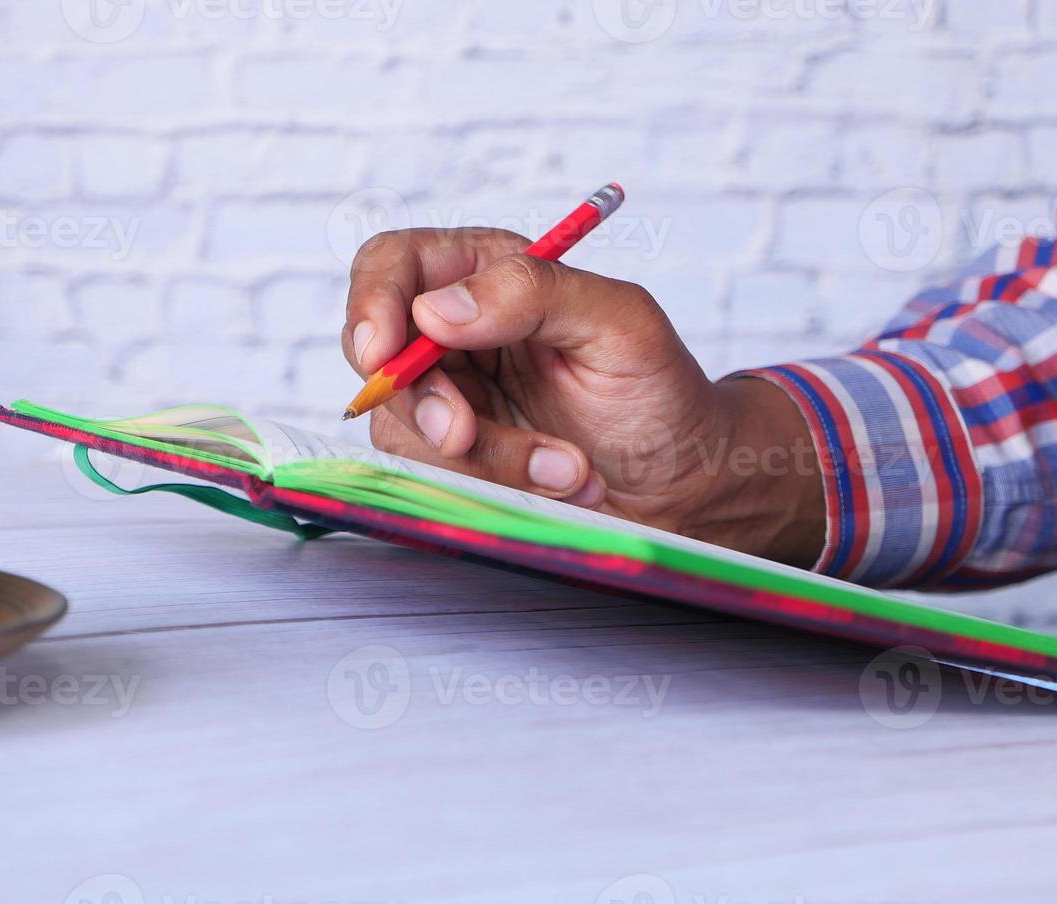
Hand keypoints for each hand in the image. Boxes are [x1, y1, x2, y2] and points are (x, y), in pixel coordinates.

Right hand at [341, 227, 825, 566]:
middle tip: (466, 436)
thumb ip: (534, 293)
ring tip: (567, 468)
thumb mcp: (620, 325)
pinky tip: (558, 483)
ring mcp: (453, 397)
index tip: (382, 356)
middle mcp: (459, 331)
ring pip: (405, 425)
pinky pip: (434, 475)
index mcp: (490, 272)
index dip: (372, 303)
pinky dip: (495, 485)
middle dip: (423, 404)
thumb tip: (436, 309)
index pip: (394, 264)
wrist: (684, 486)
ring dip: (484, 456)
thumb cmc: (662, 395)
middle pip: (380, 354)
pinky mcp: (457, 459)